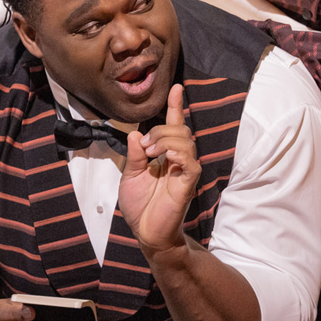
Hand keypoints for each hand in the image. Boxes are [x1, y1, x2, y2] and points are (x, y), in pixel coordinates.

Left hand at [118, 85, 199, 255]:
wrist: (146, 232)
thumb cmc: (140, 205)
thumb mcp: (130, 176)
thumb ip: (134, 155)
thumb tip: (135, 135)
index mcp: (165, 155)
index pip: (173, 125)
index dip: (175, 106)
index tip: (176, 88)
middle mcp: (178, 159)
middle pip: (179, 129)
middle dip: (160, 129)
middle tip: (145, 147)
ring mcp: (184, 170)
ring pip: (185, 140)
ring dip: (165, 139)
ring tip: (150, 153)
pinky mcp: (188, 183)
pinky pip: (191, 161)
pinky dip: (178, 153)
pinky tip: (165, 158)